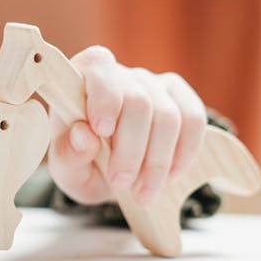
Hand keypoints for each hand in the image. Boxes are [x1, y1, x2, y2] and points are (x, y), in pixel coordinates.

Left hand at [47, 46, 206, 206]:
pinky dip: (184, 153)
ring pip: (167, 115)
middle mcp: (120, 74)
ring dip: (157, 161)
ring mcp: (153, 84)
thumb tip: (83, 135)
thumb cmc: (83, 165)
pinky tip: (170, 176)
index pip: (99, 68)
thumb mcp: (67, 169)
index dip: (104, 98)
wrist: (110, 175)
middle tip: (121, 184)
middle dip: (131, 150)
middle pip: (138, 101)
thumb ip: (68, 154)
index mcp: (83, 79)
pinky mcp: (180, 98)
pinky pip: (194, 120)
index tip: (102, 130)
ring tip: (144, 192)